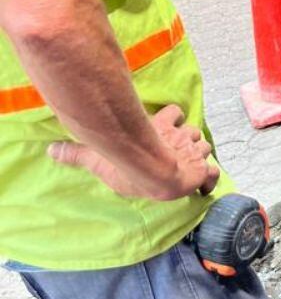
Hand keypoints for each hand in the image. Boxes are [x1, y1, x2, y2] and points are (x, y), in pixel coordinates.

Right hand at [49, 104, 219, 200]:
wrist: (153, 174)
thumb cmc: (126, 164)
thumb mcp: (97, 158)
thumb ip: (77, 154)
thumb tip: (50, 150)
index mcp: (159, 129)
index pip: (173, 113)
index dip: (173, 118)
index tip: (171, 121)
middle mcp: (178, 137)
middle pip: (192, 130)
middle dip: (189, 138)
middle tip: (182, 149)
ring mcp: (192, 152)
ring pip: (204, 146)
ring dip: (199, 154)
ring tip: (192, 163)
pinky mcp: (202, 170)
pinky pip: (213, 173)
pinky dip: (211, 178)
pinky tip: (206, 185)